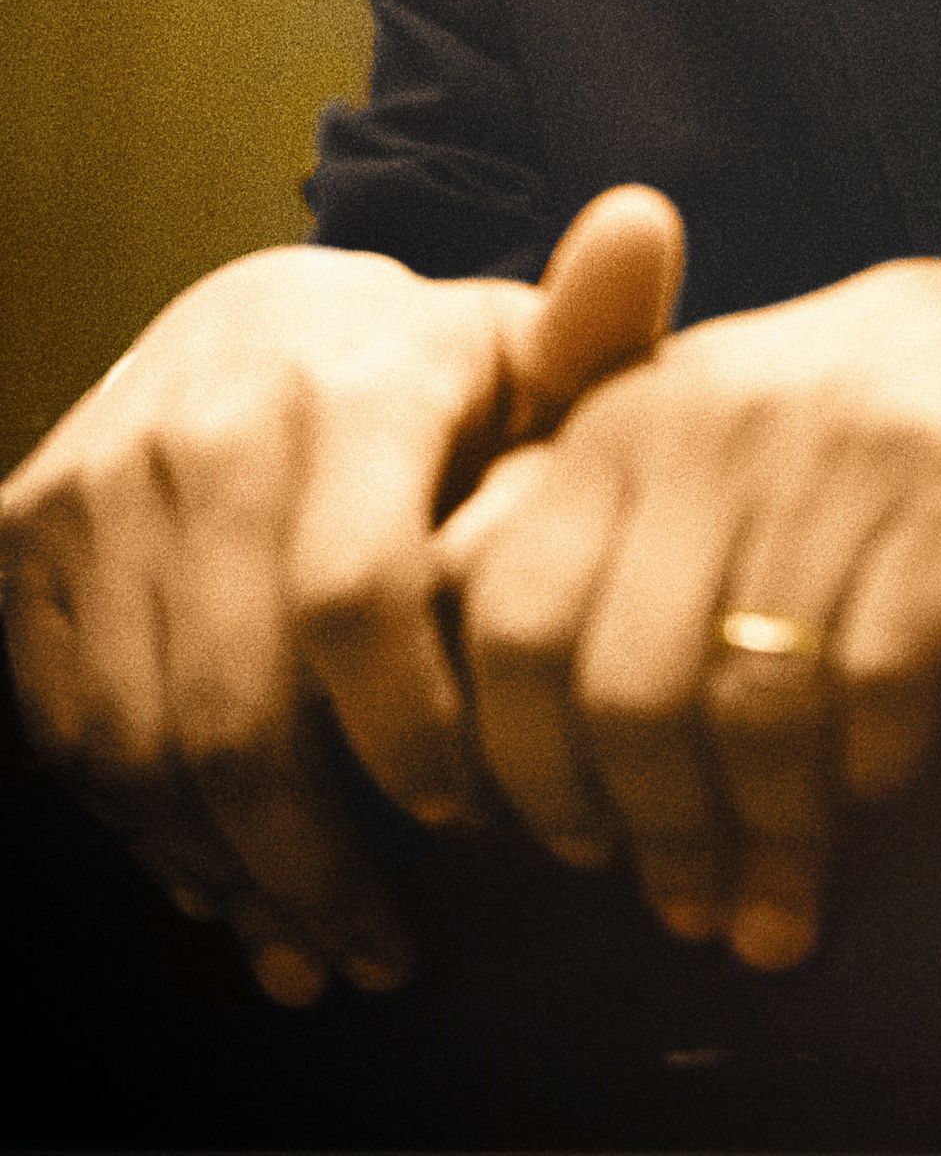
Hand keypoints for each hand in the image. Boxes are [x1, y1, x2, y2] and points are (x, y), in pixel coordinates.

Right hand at [0, 187, 681, 1004]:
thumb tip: (647, 224)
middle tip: (387, 947)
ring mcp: (101, 483)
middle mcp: (209, 425)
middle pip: (238, 703)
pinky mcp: (26, 536)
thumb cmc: (436, 376)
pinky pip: (69, 727)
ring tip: (314, 940)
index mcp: (352, 382)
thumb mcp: (527, 354)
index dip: (410, 733)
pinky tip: (223, 882)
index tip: (471, 815)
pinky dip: (144, 829)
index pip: (357, 597)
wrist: (258, 321)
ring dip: (228, 869)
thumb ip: (597, 332)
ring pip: (142, 738)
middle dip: (317, 857)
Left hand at [447, 243, 940, 972]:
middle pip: (625, 688)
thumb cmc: (837, 420)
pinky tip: (874, 787)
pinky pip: (879, 686)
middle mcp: (723, 423)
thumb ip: (568, 521)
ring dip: (760, 838)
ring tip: (770, 905)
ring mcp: (849, 457)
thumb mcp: (691, 431)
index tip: (563, 842)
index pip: (513, 617)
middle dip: (647, 831)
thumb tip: (450, 673)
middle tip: (679, 902)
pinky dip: (867, 769)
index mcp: (630, 415)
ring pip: (754, 707)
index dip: (522, 761)